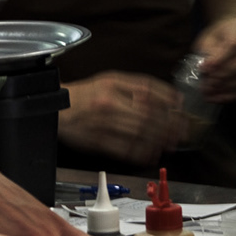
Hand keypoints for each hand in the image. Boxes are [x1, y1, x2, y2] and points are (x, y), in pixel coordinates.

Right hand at [59, 71, 183, 165]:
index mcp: (113, 83)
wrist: (54, 106)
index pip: (149, 89)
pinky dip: (140, 153)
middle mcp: (109, 101)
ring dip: (158, 140)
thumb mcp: (108, 81)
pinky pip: (124, 149)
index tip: (180, 107)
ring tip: (169, 145)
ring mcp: (103, 121)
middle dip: (169, 124)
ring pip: (139, 132)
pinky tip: (149, 155)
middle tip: (181, 132)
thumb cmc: (84, 95)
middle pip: (148, 113)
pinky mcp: (97, 140)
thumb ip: (134, 87)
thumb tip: (164, 98)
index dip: (169, 98)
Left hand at [193, 17, 235, 102]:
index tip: (204, 69)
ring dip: (228, 88)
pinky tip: (218, 97)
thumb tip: (207, 69)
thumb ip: (207, 50)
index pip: (235, 43)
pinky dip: (233, 95)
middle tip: (207, 83)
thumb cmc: (220, 37)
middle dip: (226, 75)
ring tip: (209, 93)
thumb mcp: (208, 37)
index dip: (220, 59)